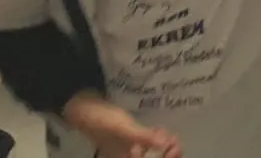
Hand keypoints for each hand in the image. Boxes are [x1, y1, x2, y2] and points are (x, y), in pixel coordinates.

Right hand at [64, 92, 182, 157]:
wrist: (84, 107)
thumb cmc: (101, 120)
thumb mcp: (123, 128)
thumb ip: (143, 137)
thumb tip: (165, 145)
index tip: (175, 149)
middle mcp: (127, 156)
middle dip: (165, 154)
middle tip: (176, 143)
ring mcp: (128, 149)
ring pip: (150, 153)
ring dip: (162, 148)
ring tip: (172, 138)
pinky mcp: (129, 139)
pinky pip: (146, 144)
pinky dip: (155, 140)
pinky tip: (161, 132)